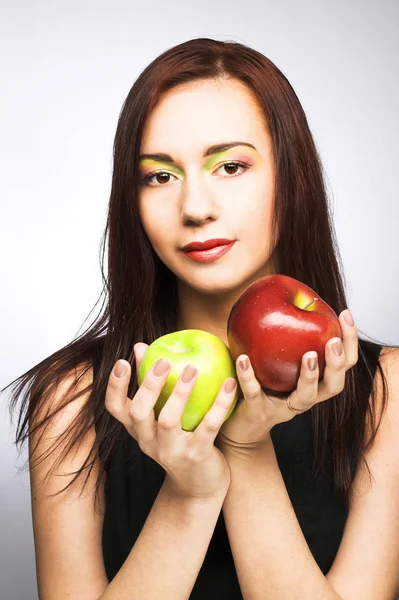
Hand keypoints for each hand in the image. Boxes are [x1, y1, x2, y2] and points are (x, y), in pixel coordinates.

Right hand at [105, 343, 237, 499]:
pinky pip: (208, 427)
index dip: (115, 385)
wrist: (199, 485)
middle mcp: (148, 441)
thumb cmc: (180, 440)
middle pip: (139, 413)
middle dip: (148, 385)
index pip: (115, 408)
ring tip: (193, 369)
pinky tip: (228, 385)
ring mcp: (171, 451)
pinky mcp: (196, 456)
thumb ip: (152, 382)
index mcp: (138, 428)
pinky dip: (218, 405)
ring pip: (168, 421)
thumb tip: (140, 346)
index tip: (123, 361)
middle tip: (163, 361)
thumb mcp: (162, 415)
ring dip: (180, 393)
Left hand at [216, 309, 357, 450]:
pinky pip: (255, 394)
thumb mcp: (275, 358)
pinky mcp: (258, 412)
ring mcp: (283, 407)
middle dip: (338, 363)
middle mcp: (305, 397)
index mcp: (314, 382)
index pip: (342, 363)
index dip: (349, 341)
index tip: (345, 314)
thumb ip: (282, 333)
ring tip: (308, 356)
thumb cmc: (260, 383)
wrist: (238, 423)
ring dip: (310, 377)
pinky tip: (243, 359)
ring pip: (305, 397)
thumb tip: (278, 290)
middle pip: (334, 384)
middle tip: (333, 342)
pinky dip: (249, 376)